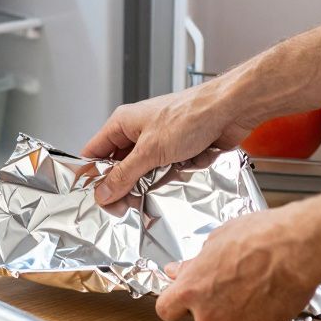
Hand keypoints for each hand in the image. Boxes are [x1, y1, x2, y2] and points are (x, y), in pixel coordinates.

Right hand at [83, 80, 258, 204]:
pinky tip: (167, 189)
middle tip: (121, 208)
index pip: (94, 152)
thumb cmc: (191, 116)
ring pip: (141, 171)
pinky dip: (164, 181)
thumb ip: (124, 174)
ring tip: (144, 201)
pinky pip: (162, 171)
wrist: (229, 111)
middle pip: (117, 165)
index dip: (90, 175)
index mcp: (123, 123)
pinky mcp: (177, 150)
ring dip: (144, 185)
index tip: (92, 199)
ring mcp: (158, 141)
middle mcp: (138, 131)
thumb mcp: (151, 151)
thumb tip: (103, 193)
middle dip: (120, 186)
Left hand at [154, 204, 320, 320]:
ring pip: (230, 319)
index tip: (180, 296)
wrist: (297, 248)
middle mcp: (209, 313)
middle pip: (202, 314)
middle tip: (231, 276)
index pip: (165, 309)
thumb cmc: (258, 237)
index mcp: (192, 288)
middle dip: (212, 299)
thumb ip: (194, 263)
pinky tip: (270, 291)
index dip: (173, 302)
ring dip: (238, 306)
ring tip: (256, 279)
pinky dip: (261, 313)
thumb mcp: (217, 239)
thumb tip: (179, 270)